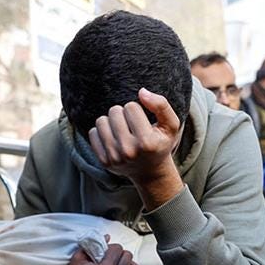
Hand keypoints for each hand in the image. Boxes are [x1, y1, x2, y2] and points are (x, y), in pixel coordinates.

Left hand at [88, 88, 184, 209]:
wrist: (150, 172)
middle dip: (123, 114)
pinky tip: (113, 138)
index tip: (142, 120)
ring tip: (121, 130)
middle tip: (131, 125)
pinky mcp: (104, 161)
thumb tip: (141, 91)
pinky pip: (93, 133)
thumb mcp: (171, 125)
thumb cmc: (160, 143)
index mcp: (147, 142)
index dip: (136, 109)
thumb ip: (161, 105)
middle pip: (114, 111)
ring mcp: (114, 157)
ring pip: (101, 121)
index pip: (131, 107)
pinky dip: (102, 132)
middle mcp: (129, 151)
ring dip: (111, 122)